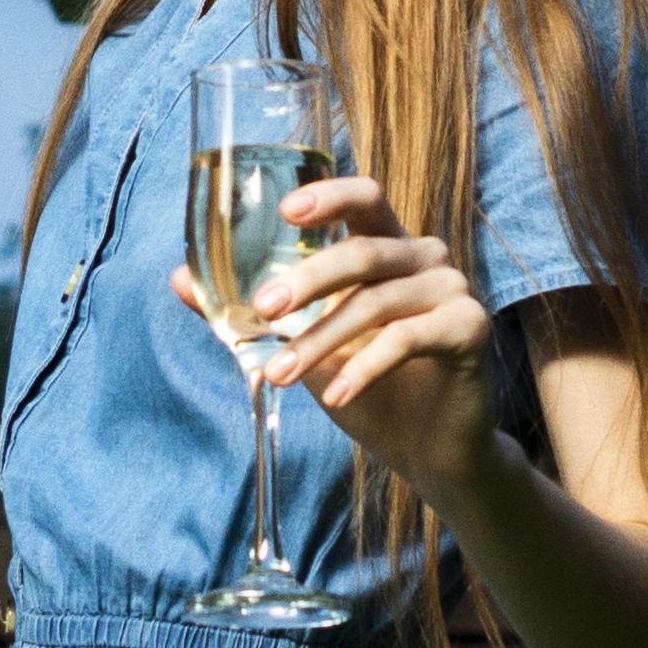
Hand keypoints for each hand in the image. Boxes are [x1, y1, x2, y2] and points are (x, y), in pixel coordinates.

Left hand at [204, 178, 507, 495]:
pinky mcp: (470, 329)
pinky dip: (364, 368)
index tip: (284, 210)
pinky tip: (334, 398)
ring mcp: (453, 290)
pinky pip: (410, 338)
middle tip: (262, 309)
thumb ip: (252, 314)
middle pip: (363, 251)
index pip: (365, 197)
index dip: (328, 196)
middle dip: (307, 280)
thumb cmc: (367, 388)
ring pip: (377, 302)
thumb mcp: (304, 348)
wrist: (430, 451)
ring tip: (279, 376)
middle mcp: (425, 257)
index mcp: (388, 246)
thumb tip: (177, 280)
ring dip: (321, 341)